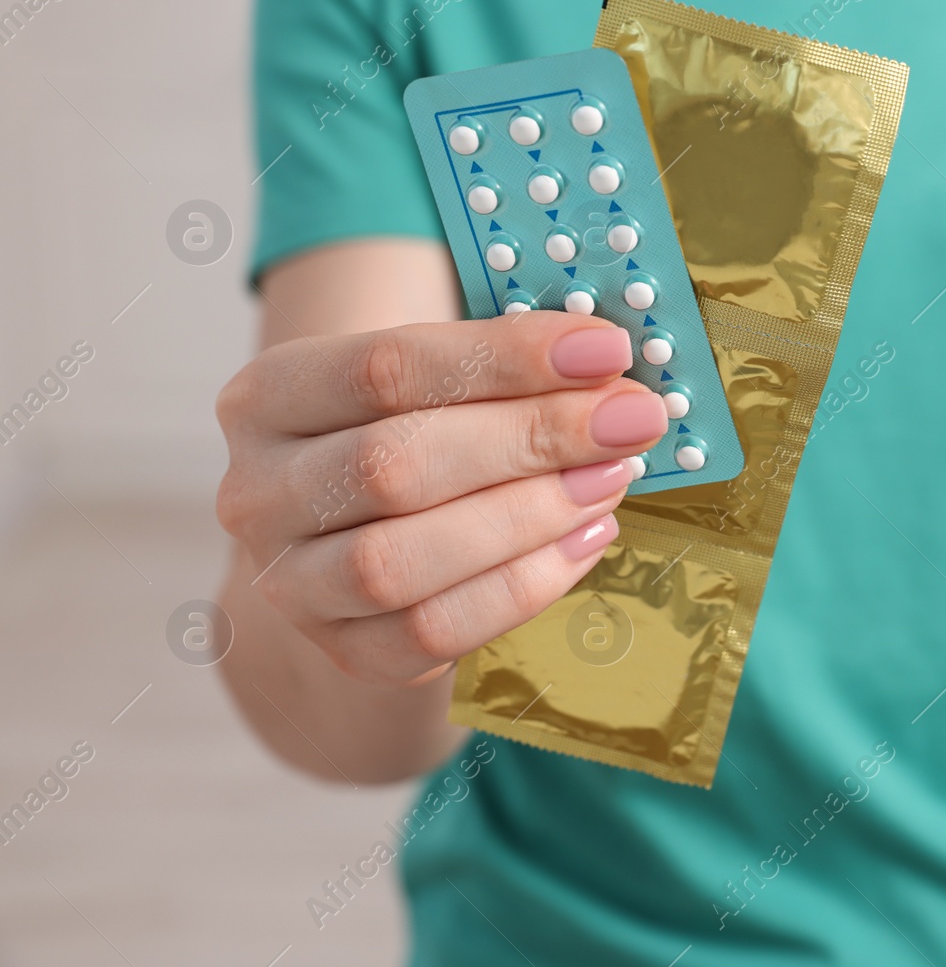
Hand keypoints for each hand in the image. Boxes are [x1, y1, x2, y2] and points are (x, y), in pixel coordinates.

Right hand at [215, 313, 664, 685]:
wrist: (364, 547)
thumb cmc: (415, 436)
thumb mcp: (434, 384)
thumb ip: (502, 368)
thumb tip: (609, 364)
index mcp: (267, 397)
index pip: (384, 367)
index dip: (505, 357)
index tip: (607, 348)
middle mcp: (258, 493)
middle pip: (393, 465)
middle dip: (531, 438)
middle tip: (630, 420)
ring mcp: (291, 585)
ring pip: (399, 560)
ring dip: (526, 517)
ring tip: (610, 480)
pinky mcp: (344, 654)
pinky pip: (432, 632)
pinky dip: (523, 586)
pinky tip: (587, 539)